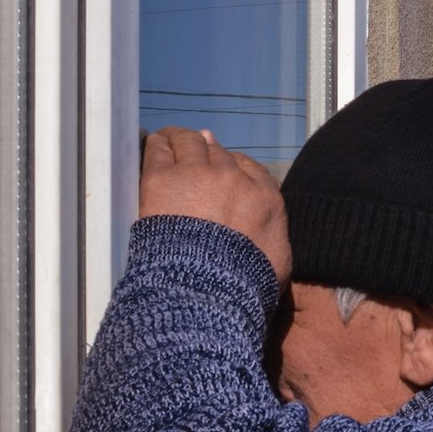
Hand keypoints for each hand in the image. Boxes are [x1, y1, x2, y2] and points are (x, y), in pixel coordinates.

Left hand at [140, 127, 291, 285]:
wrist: (209, 290)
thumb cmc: (245, 285)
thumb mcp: (279, 261)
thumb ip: (275, 233)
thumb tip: (268, 226)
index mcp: (264, 197)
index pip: (247, 166)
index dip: (230, 165)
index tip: (219, 171)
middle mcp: (234, 178)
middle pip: (217, 152)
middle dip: (205, 153)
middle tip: (191, 157)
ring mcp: (198, 174)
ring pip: (189, 141)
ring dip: (180, 141)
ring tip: (168, 142)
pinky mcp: (163, 178)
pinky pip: (159, 148)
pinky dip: (157, 144)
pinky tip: (153, 145)